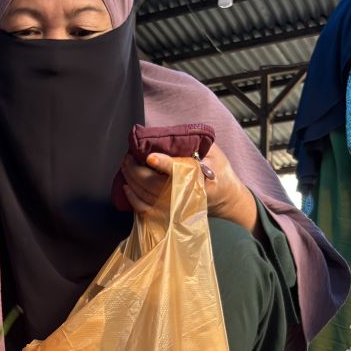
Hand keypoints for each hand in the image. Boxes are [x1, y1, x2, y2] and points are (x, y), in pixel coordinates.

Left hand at [119, 142, 257, 232]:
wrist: (224, 197)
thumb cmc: (218, 170)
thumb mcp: (213, 151)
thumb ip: (193, 143)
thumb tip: (166, 136)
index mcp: (201, 177)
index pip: (180, 171)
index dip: (164, 164)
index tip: (150, 157)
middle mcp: (187, 195)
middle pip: (155, 185)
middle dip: (137, 170)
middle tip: (128, 156)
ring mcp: (177, 207)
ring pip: (147, 196)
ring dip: (131, 180)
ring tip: (126, 165)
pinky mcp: (169, 214)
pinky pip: (146, 209)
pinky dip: (133, 198)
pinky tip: (126, 186)